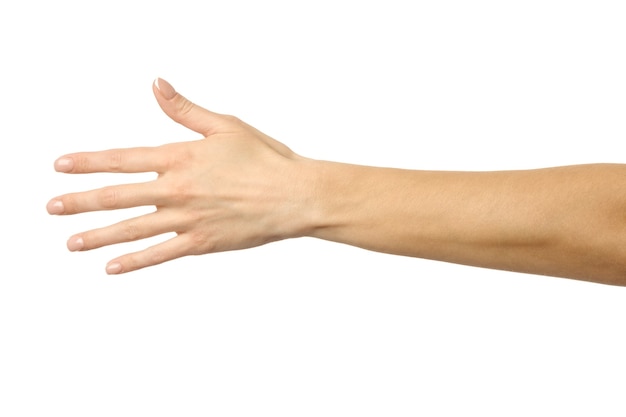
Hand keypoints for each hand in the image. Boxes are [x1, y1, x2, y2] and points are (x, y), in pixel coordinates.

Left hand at [47, 79, 314, 273]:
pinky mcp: (202, 242)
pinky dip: (135, 261)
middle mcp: (178, 189)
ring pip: (133, 228)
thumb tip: (156, 85)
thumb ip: (185, 109)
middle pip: (118, 196)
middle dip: (81, 202)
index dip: (89, 162)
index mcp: (181, 157)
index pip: (123, 159)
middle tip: (53, 208)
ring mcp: (188, 218)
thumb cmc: (265, 158)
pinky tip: (112, 267)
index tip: (61, 166)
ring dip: (98, 235)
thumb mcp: (225, 125)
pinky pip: (161, 254)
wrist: (294, 195)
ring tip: (72, 242)